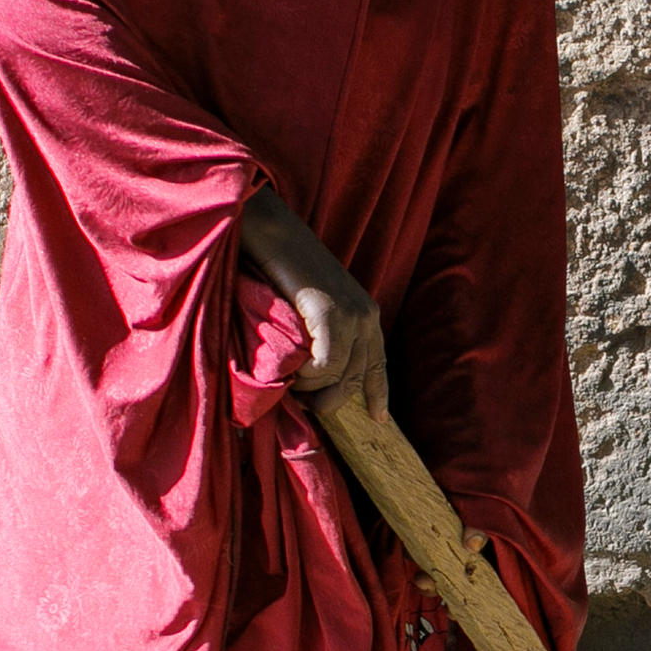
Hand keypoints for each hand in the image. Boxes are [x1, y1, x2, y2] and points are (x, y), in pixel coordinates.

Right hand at [237, 188, 386, 413]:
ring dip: (311, 387)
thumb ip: (319, 335)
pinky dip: (308, 374)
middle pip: (357, 379)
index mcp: (365, 313)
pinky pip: (327, 362)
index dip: (378, 394)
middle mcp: (365, 315)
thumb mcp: (310, 307)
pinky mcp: (331, 312)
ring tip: (290, 379)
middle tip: (303, 402)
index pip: (377, 364)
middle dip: (330, 400)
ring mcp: (351, 313)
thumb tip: (311, 370)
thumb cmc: (281, 269)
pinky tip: (294, 370)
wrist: (272, 232)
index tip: (377, 418)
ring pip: (339, 376)